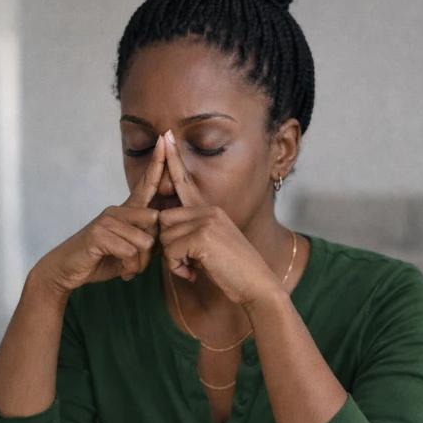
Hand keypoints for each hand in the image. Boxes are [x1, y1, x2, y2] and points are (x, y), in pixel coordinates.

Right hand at [32, 136, 165, 295]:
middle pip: (155, 222)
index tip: (165, 139)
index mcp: (126, 212)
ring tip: (127, 267)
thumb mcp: (129, 250)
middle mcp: (117, 210)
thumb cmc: (102, 259)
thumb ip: (146, 240)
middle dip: (153, 250)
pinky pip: (130, 250)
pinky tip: (120, 270)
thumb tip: (162, 237)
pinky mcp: (99, 233)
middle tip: (138, 263)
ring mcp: (107, 220)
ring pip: (145, 241)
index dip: (157, 164)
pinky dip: (129, 266)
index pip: (145, 184)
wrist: (67, 270)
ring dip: (140, 262)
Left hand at [157, 130, 285, 308]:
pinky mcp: (203, 236)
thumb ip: (193, 234)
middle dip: (168, 246)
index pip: (186, 183)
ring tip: (194, 269)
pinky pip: (171, 251)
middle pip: (164, 219)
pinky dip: (177, 267)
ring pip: (165, 236)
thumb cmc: (235, 272)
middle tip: (187, 264)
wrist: (258, 285)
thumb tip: (166, 228)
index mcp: (211, 210)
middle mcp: (209, 210)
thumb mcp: (213, 247)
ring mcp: (207, 221)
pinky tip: (194, 273)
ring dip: (173, 260)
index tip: (165, 136)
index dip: (174, 162)